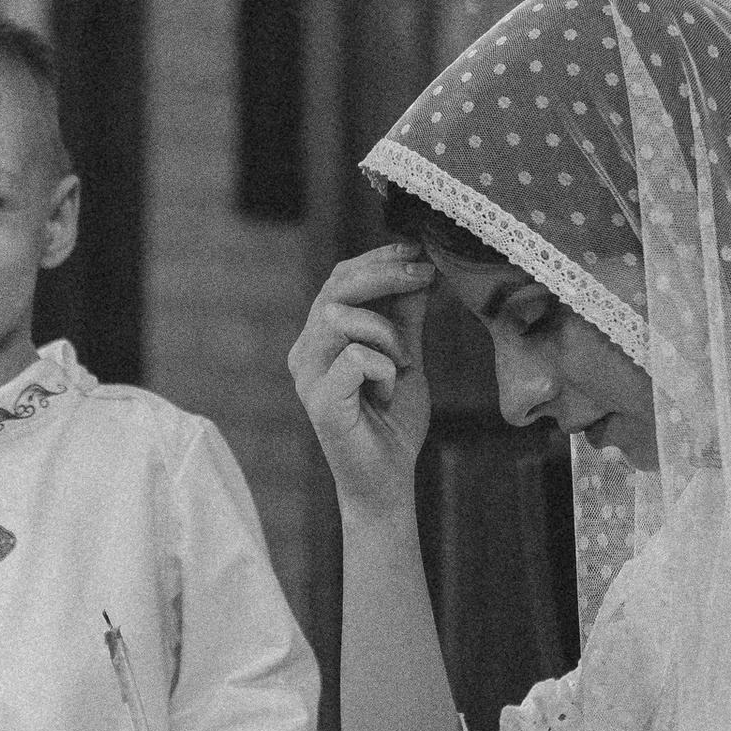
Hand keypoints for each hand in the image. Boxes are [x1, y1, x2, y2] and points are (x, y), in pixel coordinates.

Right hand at [289, 243, 433, 518]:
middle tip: (425, 275)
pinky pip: (355, 357)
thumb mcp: (405, 354)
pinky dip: (384, 366)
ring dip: (385, 331)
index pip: (341, 278)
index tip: (418, 251)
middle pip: (335, 287)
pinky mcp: (320, 401)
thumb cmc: (393, 420)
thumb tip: (421, 267)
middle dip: (385, 273)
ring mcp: (307, 377)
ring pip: (339, 316)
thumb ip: (406, 315)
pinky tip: (389, 389)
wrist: (389, 479)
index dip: (379, 258)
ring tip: (404, 360)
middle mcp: (305, 352)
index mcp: (320, 337)